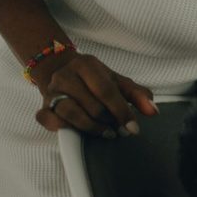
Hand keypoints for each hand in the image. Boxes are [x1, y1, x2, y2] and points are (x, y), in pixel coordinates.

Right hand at [33, 51, 156, 136]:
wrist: (62, 71)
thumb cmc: (95, 80)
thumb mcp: (118, 82)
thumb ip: (138, 95)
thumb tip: (153, 111)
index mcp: (87, 65)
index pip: (107, 91)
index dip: (122, 111)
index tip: (133, 128)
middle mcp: (66, 76)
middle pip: (92, 105)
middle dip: (109, 122)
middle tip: (119, 130)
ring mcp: (52, 91)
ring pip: (71, 114)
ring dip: (92, 128)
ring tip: (105, 132)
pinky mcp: (42, 105)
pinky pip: (47, 119)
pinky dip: (61, 127)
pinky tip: (77, 131)